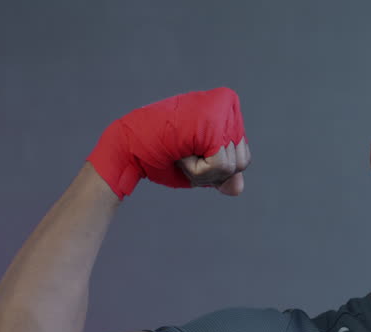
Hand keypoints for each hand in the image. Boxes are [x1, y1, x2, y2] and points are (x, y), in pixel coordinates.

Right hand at [86, 87, 245, 199]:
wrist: (128, 148)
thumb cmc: (159, 155)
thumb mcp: (198, 169)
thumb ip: (222, 176)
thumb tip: (238, 188)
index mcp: (224, 111)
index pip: (242, 157)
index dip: (218, 167)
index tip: (191, 153)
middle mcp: (225, 104)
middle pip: (242, 161)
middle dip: (213, 171)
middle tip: (185, 154)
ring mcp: (219, 111)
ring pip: (234, 166)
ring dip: (203, 171)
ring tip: (182, 152)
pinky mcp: (212, 123)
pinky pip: (221, 166)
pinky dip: (199, 171)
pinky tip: (181, 153)